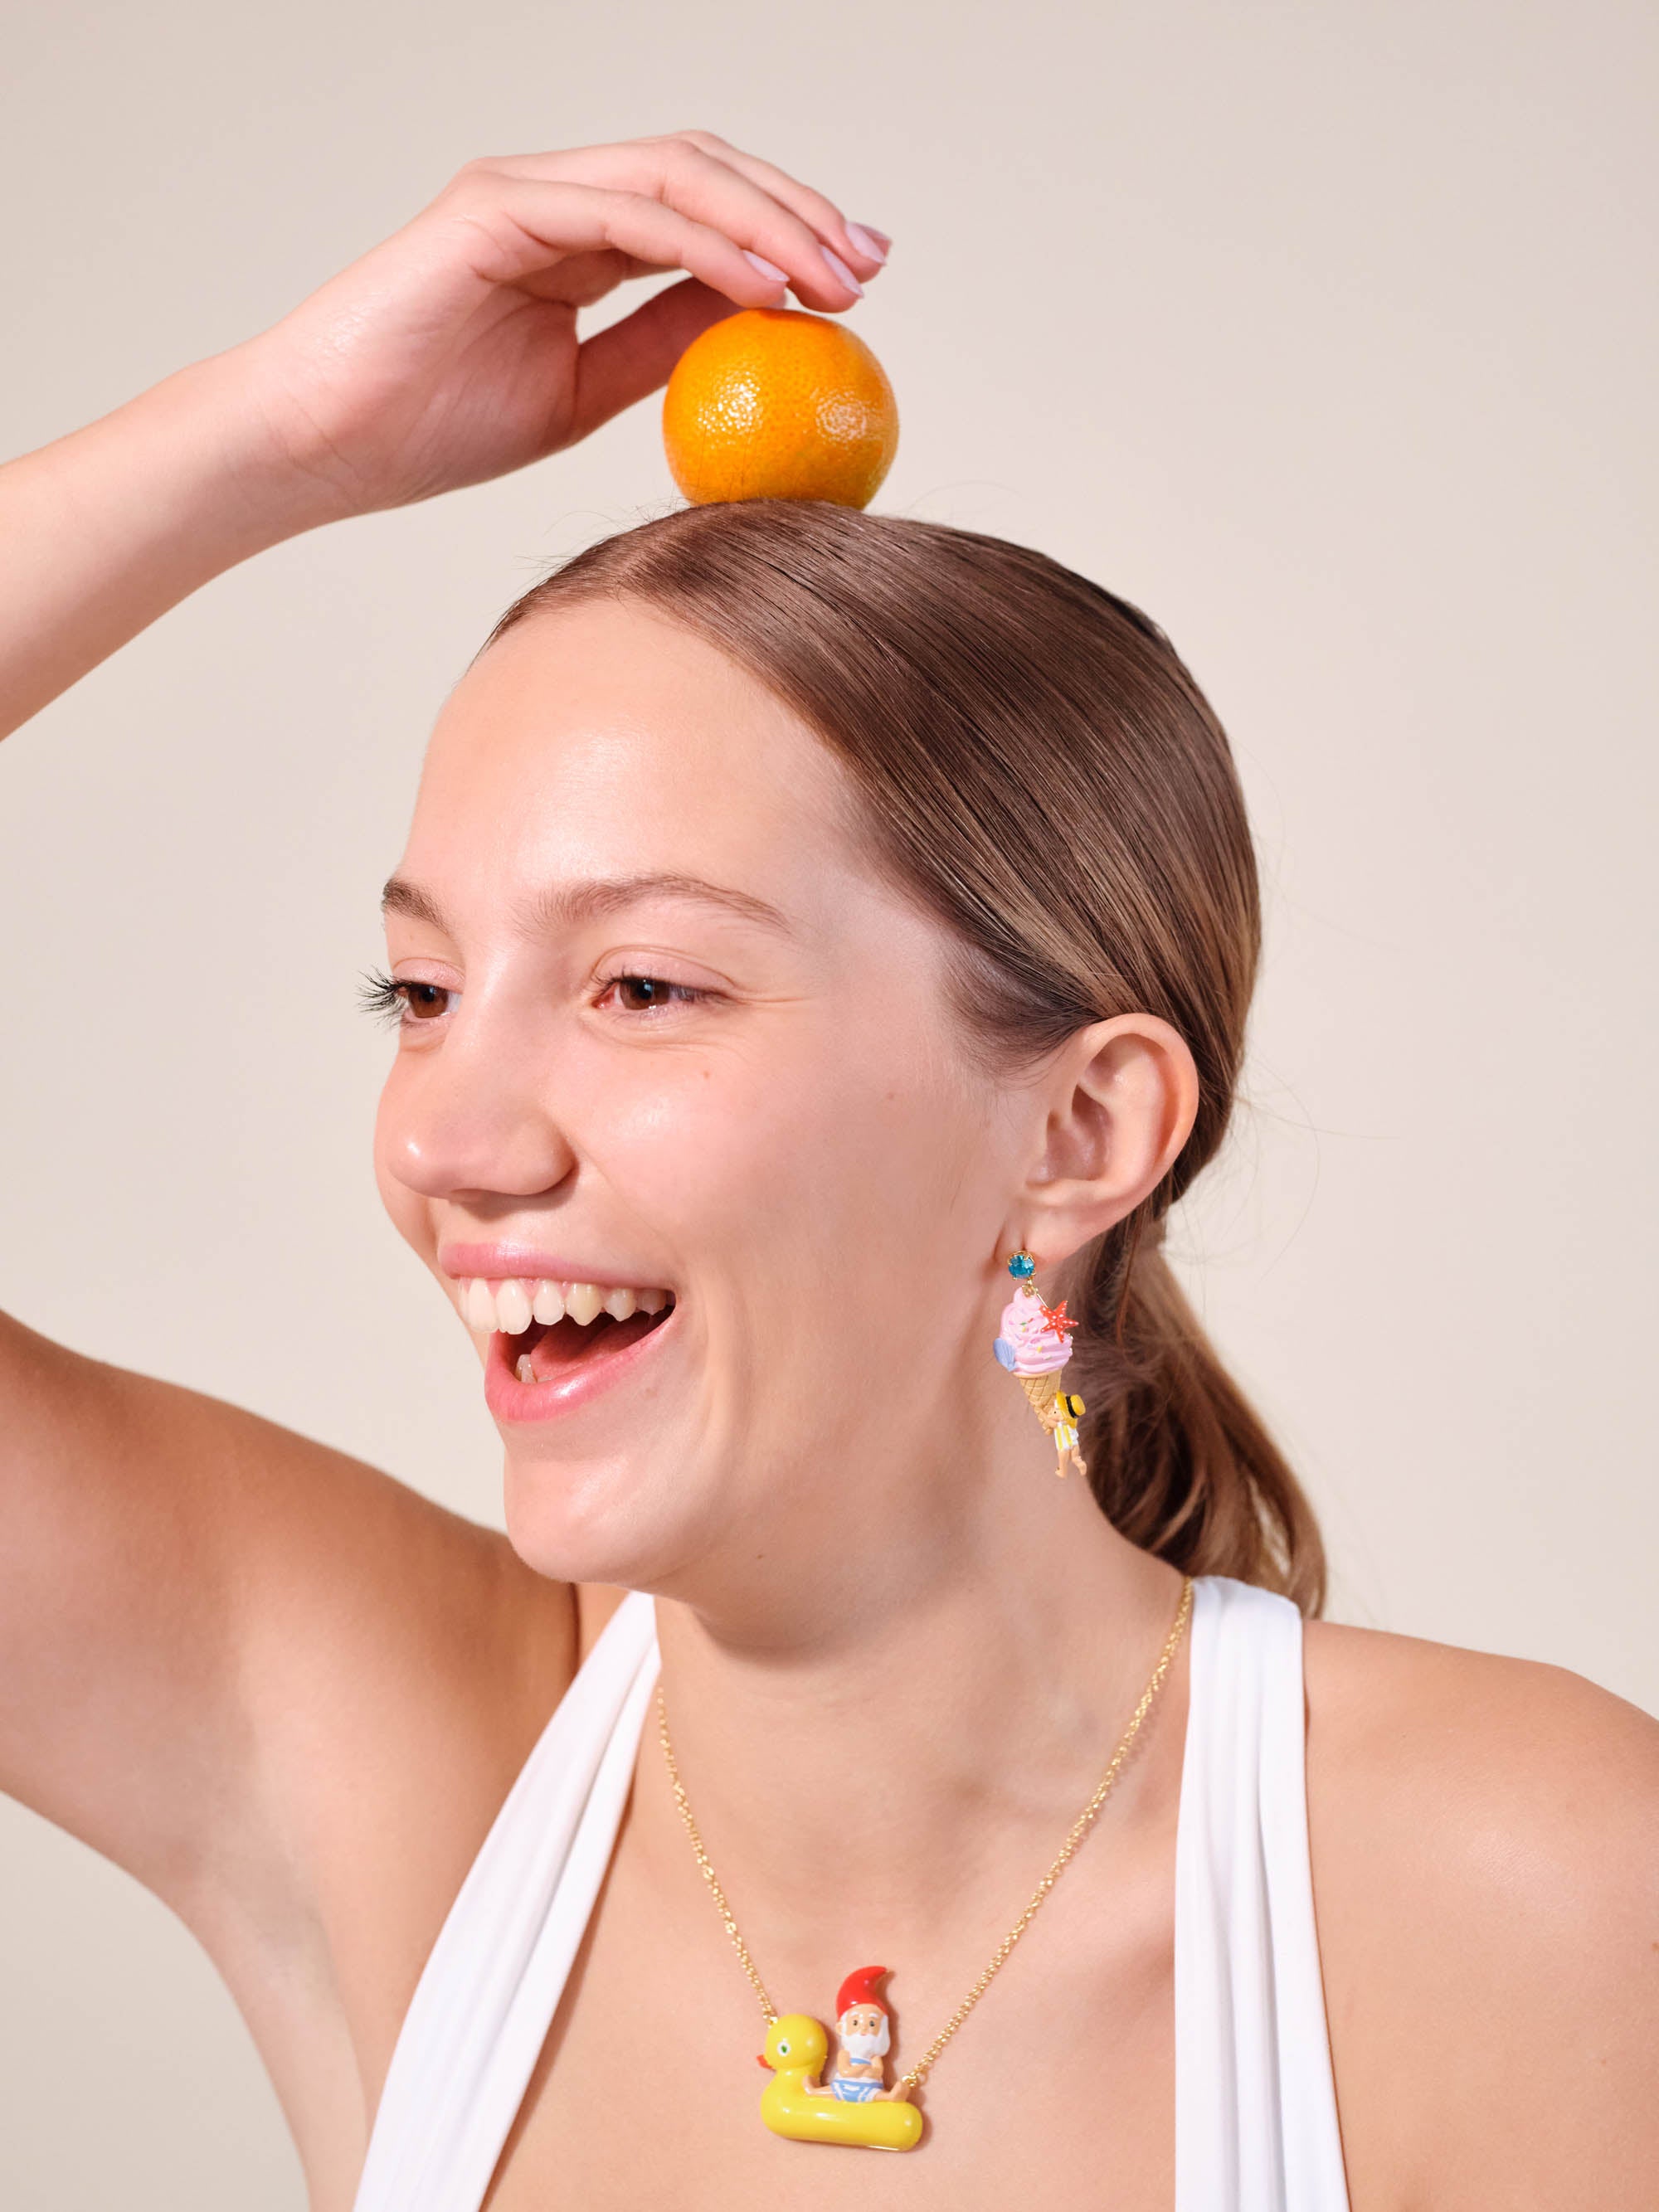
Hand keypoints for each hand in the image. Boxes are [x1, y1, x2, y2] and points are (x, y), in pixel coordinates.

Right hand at [230, 132, 888, 523]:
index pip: (703, 214)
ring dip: (771, 221)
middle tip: (870, 265)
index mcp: (576, 238)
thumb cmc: (427, 429)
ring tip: (835, 278)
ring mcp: (526, 191)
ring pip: (677, 175)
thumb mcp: (580, 397)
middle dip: (799, 212)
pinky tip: (762, 286)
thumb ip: (657, 351)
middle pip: (705, 172)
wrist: (323, 445)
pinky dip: (704, 243)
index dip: (787, 238)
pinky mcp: (495, 206)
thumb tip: (748, 332)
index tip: (856, 290)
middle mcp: (557, 197)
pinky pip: (625, 211)